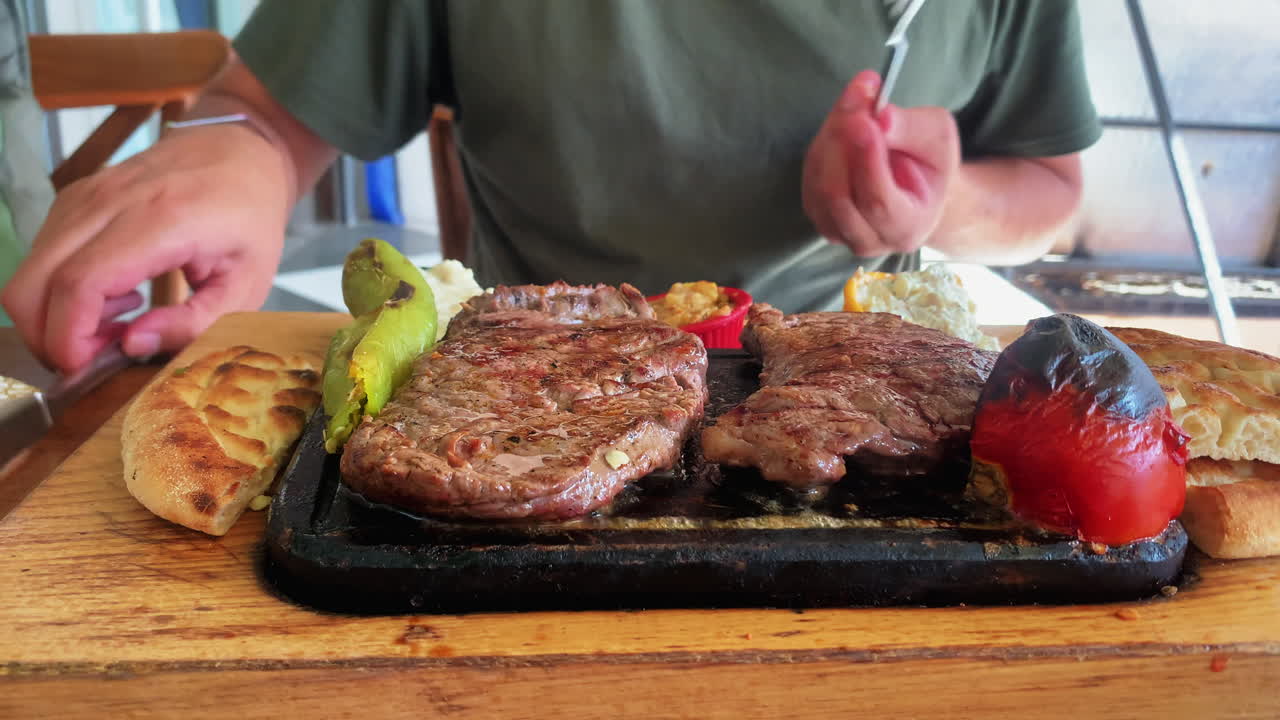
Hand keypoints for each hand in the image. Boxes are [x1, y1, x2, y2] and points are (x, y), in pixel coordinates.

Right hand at [2, 125, 291, 374]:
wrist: (241, 153)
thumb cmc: (249, 219)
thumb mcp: (247, 284)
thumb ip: (194, 323)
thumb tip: (133, 345)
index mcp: (160, 221)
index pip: (80, 283)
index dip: (69, 336)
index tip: (87, 368)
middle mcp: (110, 201)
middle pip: (34, 281)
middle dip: (49, 336)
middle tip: (97, 358)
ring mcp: (86, 195)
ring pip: (30, 269)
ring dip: (55, 313)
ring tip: (117, 322)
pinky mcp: (76, 197)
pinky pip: (42, 253)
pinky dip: (59, 288)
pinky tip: (113, 295)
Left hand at [802, 70, 960, 255]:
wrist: (915, 186)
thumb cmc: (929, 165)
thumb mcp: (938, 139)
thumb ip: (913, 130)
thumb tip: (881, 118)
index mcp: (906, 228)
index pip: (878, 203)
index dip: (868, 162)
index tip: (865, 121)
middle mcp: (867, 239)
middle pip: (838, 193)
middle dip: (843, 138)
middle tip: (861, 93)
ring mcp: (836, 229)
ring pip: (819, 180)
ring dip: (834, 132)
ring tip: (860, 98)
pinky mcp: (816, 209)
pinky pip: (811, 172)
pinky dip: (825, 138)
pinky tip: (846, 117)